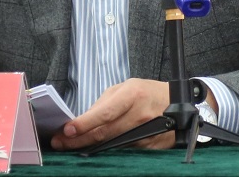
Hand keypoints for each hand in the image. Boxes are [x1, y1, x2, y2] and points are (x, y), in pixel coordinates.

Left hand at [50, 78, 174, 150]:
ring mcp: (147, 132)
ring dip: (91, 146)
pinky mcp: (151, 146)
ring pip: (113, 144)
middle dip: (79, 139)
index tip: (67, 130)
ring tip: (72, 145)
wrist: (177, 103)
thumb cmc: (148, 93)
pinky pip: (124, 150)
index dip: (84, 123)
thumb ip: (104, 102)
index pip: (104, 113)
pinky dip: (108, 149)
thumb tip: (84, 118)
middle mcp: (139, 114)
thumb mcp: (126, 88)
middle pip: (105, 133)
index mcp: (132, 94)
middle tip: (60, 143)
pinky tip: (96, 148)